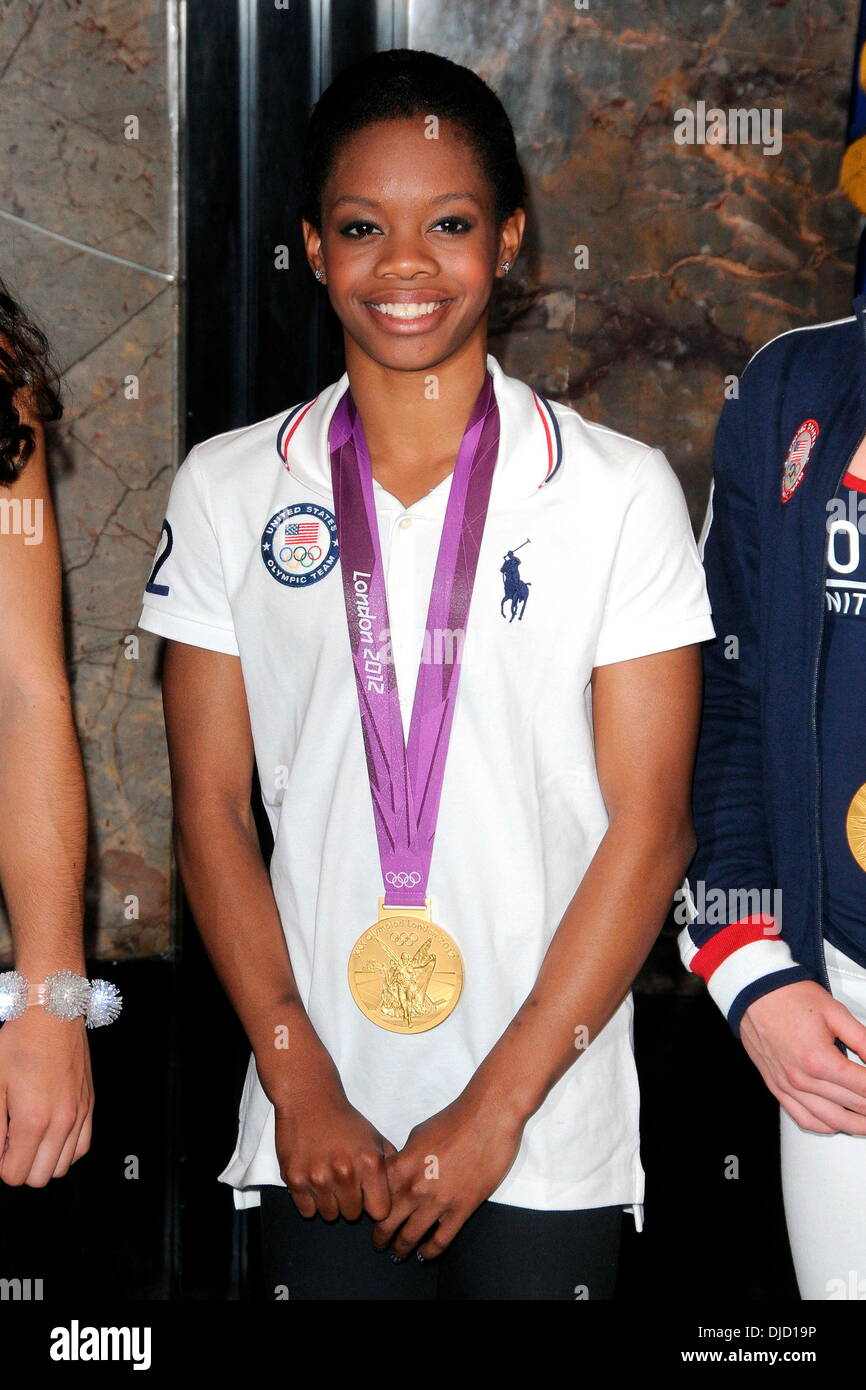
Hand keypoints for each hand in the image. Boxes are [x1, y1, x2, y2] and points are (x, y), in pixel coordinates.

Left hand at [0, 1010, 92, 1185]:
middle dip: (21, 1167)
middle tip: (11, 1143)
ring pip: (62, 1167)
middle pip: (40, 1177)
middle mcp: (61, 1122)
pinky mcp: (89, 1105)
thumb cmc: (20, 1043)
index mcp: (33, 1120)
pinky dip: (65, 1150)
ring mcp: (79, 1114)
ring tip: (29, 1138)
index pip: (15, 1174)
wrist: (52, 1014)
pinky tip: (51, 1135)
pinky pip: (82, 1147)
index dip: (1, 1165)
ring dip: (43, 1160)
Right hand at [275, 1080, 395, 1221]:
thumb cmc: (344, 1120)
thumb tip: (399, 1190)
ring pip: (330, 1215)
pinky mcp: (295, 1180)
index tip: (369, 1198)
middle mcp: (345, 1172)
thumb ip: (390, 1166)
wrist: (309, 1099)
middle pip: (353, 1215)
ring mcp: (318, 1178)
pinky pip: (307, 1211)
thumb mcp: (374, 1138)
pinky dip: (310, 1202)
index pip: (379, 1211)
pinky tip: (313, 1181)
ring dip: (330, 1203)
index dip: (374, 1205)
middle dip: (351, 1202)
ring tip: (328, 1180)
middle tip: (344, 1183)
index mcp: (369, 1163)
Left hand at [372, 1088, 523, 1259]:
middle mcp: (414, 1187)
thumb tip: (399, 1172)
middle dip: (380, 1237)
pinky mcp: (461, 1209)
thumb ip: (404, 1158)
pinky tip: (425, 1254)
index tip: (370, 1216)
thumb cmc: (454, 1119)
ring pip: (410, 1237)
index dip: (369, 1209)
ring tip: (398, 1254)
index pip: (375, 1196)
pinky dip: (430, 1251)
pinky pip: (440, 1240)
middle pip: (387, 1223)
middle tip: (379, 1243)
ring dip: (401, 1249)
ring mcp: (437, 1201)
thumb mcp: (417, 1134)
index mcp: (401, 1166)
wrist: (487, 1117)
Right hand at [740, 980, 865, 1133]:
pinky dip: (826, 1126)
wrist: (755, 992)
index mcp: (819, 1059)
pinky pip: (804, 1119)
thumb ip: (863, 1040)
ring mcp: (788, 1086)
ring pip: (832, 1121)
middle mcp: (802, 1078)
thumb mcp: (836, 1013)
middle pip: (854, 1106)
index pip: (865, 1087)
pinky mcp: (777, 1087)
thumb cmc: (790, 998)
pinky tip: (838, 1122)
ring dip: (857, 1124)